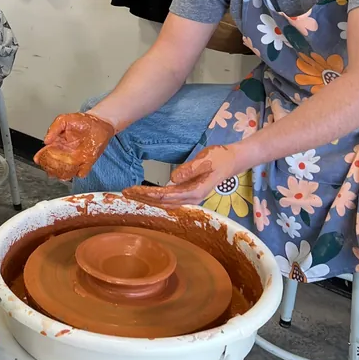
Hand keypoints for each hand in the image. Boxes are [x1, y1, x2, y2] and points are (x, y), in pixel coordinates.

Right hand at [34, 112, 115, 180]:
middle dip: (51, 169)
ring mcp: (76, 158)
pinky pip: (82, 171)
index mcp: (59, 143)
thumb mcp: (64, 120)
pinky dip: (80, 173)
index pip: (47, 152)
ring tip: (62, 174)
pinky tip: (78, 171)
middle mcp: (66, 152)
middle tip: (50, 170)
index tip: (38, 160)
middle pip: (55, 165)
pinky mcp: (88, 161)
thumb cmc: (82, 120)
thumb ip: (53, 129)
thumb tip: (46, 141)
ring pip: (66, 171)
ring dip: (63, 175)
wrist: (100, 122)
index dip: (41, 157)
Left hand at [123, 145, 240, 207]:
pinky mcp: (189, 192)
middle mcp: (192, 198)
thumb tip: (173, 178)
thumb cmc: (219, 158)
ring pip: (166, 201)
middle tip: (125, 192)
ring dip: (148, 198)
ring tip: (132, 193)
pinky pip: (170, 198)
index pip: (167, 195)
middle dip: (144, 198)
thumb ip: (189, 170)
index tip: (134, 190)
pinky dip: (157, 197)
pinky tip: (147, 195)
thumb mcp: (205, 160)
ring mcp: (191, 196)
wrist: (233, 160)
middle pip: (164, 202)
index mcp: (195, 192)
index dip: (150, 194)